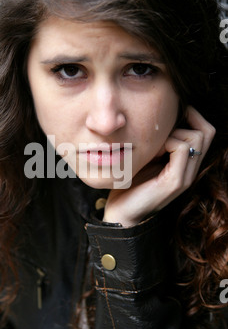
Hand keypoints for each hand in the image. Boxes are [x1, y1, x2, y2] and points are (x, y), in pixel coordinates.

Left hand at [103, 106, 215, 226]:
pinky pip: (182, 148)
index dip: (192, 116)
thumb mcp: (147, 156)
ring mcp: (185, 177)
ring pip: (197, 137)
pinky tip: (153, 152)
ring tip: (155, 145)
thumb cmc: (130, 183)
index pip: (206, 131)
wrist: (121, 212)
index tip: (169, 115)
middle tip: (163, 127)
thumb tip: (162, 117)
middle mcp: (191, 170)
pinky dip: (167, 142)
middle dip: (186, 120)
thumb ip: (159, 142)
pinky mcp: (176, 182)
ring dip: (174, 132)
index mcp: (186, 164)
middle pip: (207, 131)